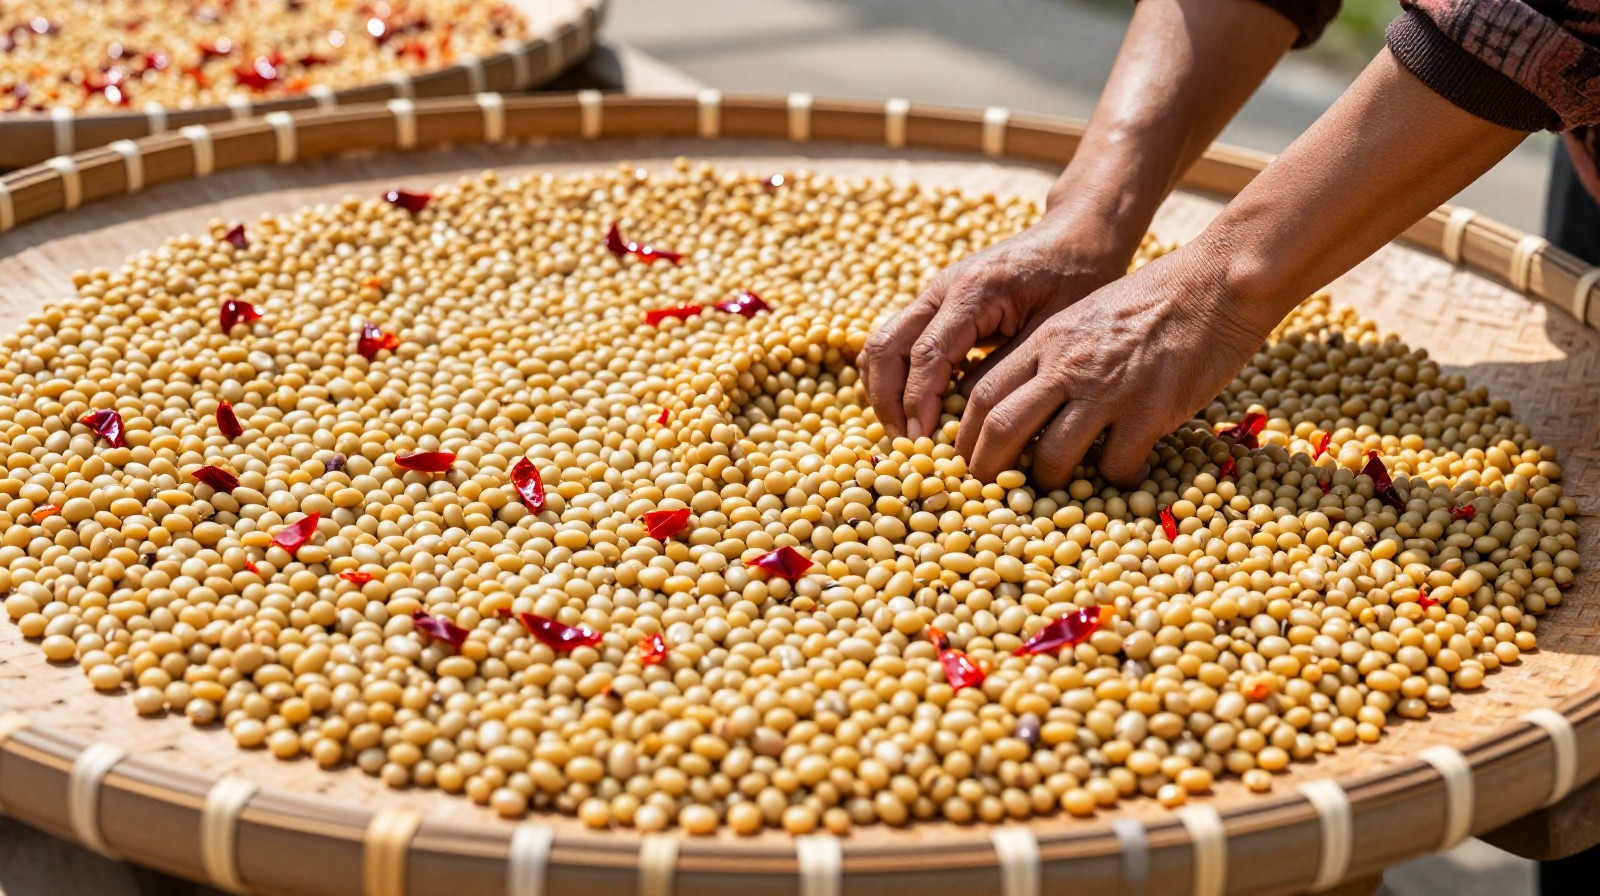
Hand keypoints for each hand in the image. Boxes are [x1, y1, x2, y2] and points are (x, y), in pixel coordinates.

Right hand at [856, 214, 1126, 439]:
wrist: (1076, 238)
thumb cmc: (1076, 280)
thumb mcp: (1051, 331)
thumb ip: (1006, 371)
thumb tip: (968, 417)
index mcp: (973, 292)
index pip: (927, 355)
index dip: (918, 403)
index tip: (920, 442)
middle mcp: (941, 288)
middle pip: (886, 347)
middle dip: (888, 401)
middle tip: (905, 445)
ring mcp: (933, 294)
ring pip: (882, 343)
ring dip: (884, 390)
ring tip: (905, 432)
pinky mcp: (935, 304)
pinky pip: (897, 341)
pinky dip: (895, 376)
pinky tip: (911, 407)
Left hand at [955, 243, 1278, 487]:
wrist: (1217, 282)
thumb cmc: (1154, 301)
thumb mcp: (1086, 316)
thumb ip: (1053, 355)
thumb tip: (1025, 403)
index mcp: (1046, 340)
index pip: (982, 393)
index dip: (965, 435)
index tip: (965, 459)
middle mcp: (1067, 365)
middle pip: (1001, 428)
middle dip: (986, 470)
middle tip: (989, 493)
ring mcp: (1109, 390)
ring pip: (1052, 457)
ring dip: (1049, 483)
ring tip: (1058, 492)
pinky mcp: (1151, 412)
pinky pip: (1116, 466)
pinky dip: (1114, 481)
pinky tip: (1123, 474)